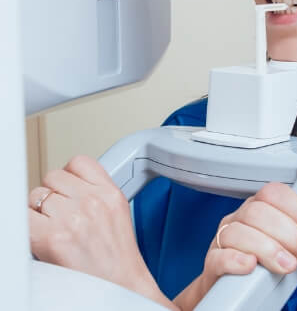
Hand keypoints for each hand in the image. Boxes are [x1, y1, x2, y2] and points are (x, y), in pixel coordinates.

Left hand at [28, 155, 175, 309]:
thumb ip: (96, 191)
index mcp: (110, 192)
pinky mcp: (53, 238)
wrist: (120, 287)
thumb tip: (66, 185)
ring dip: (37, 211)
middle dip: (51, 194)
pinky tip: (37, 236)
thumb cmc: (117, 258)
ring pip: (36, 195)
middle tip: (57, 214)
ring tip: (49, 228)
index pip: (79, 162)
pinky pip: (24, 217)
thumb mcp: (118, 211)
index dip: (68, 174)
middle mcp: (92, 201)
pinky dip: (26, 225)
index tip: (66, 187)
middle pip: (53, 177)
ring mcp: (72, 218)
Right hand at [180, 182, 296, 307]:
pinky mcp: (212, 263)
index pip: (275, 193)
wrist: (234, 295)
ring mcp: (224, 239)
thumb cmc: (265, 268)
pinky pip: (218, 255)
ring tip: (287, 266)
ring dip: (268, 247)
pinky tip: (251, 266)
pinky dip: (235, 259)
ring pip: (240, 230)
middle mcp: (240, 218)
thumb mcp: (296, 261)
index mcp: (261, 209)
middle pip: (259, 210)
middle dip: (289, 232)